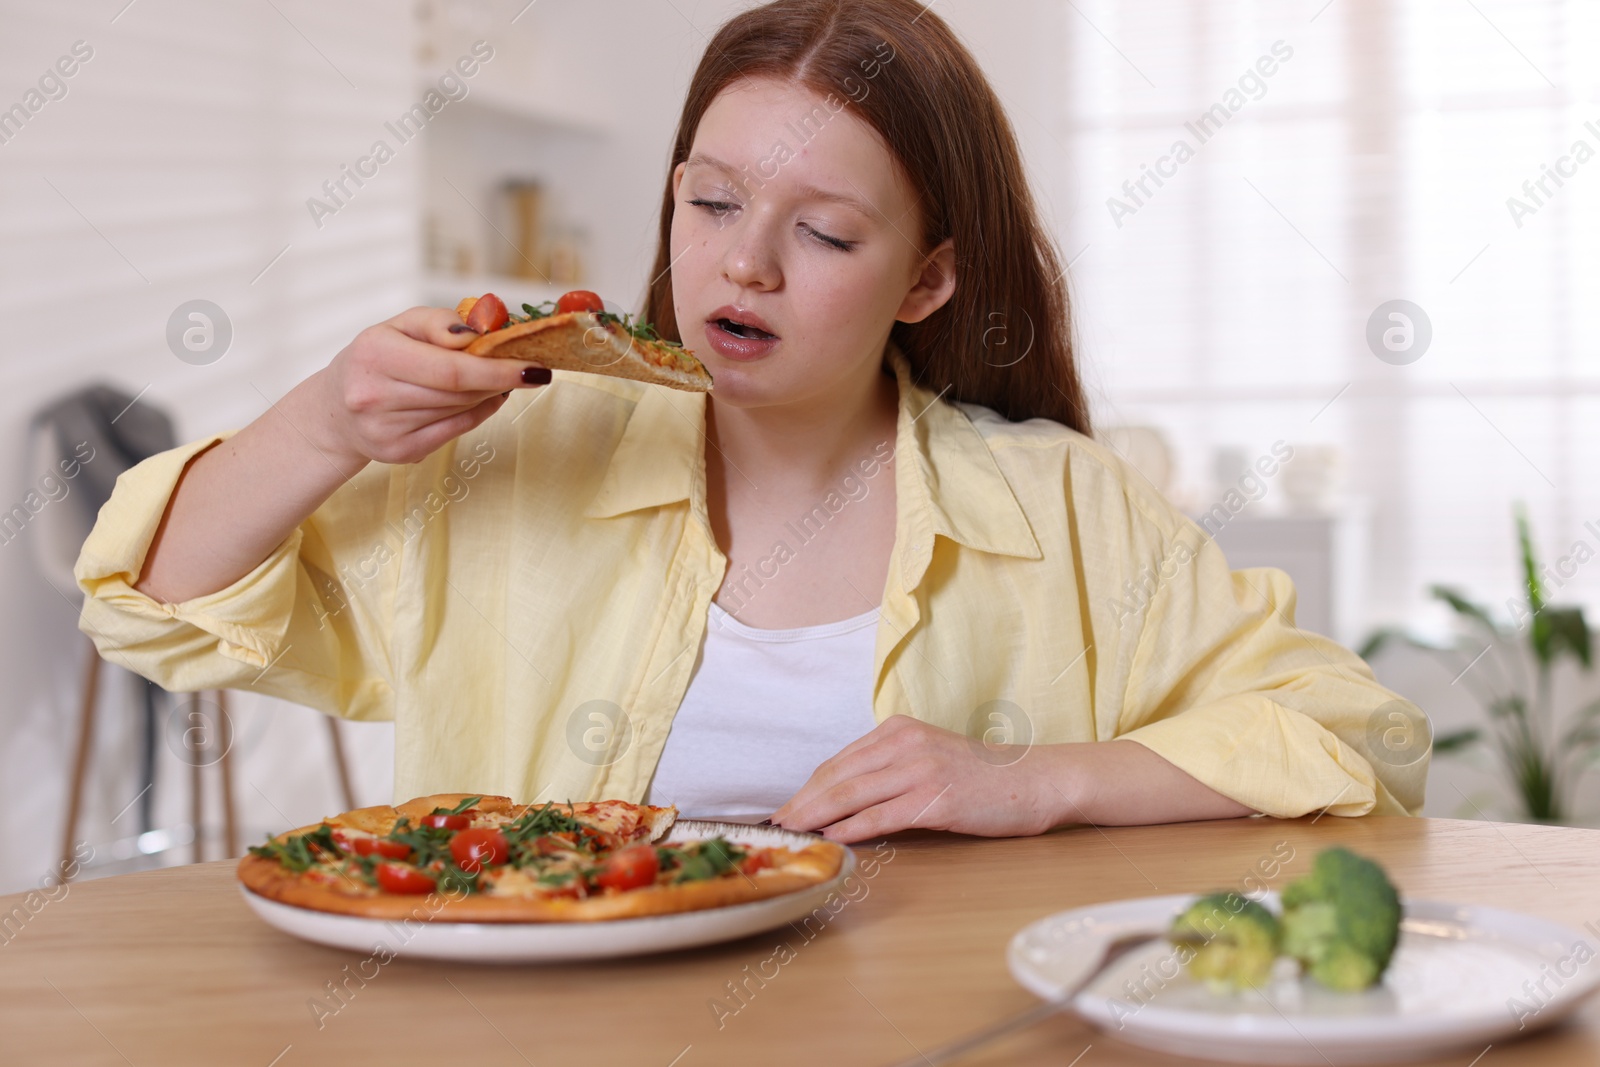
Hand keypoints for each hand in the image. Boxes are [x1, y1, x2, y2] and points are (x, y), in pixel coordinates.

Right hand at [309, 306, 547, 467]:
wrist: (336, 410)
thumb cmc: (376, 358)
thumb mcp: (399, 325)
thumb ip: (438, 322)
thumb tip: (478, 336)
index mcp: (376, 355)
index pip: (452, 370)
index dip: (498, 370)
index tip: (534, 366)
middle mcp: (376, 396)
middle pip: (461, 392)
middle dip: (499, 380)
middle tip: (524, 369)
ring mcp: (387, 430)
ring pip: (462, 410)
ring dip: (490, 394)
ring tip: (497, 379)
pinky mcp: (400, 453)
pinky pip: (457, 430)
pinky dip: (479, 413)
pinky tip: (485, 399)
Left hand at [770, 715, 1068, 842]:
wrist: (1038, 780)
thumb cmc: (985, 777)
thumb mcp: (930, 759)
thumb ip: (891, 771)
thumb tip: (844, 801)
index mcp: (899, 731)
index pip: (839, 762)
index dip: (808, 788)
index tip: (785, 809)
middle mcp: (905, 744)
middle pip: (838, 776)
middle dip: (802, 803)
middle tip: (776, 827)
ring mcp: (920, 769)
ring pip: (852, 794)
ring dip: (816, 816)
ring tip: (793, 835)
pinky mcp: (936, 798)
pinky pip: (881, 816)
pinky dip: (851, 828)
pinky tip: (832, 839)